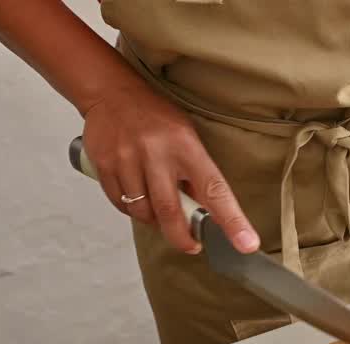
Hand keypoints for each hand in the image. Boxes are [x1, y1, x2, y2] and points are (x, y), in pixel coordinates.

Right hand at [81, 86, 258, 254]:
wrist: (111, 92)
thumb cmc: (156, 118)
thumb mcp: (187, 138)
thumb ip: (196, 175)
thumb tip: (205, 212)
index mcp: (186, 147)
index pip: (215, 190)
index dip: (232, 221)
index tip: (246, 243)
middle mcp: (156, 153)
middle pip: (170, 211)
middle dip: (182, 237)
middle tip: (191, 245)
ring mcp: (127, 159)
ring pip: (143, 212)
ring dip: (154, 221)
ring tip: (158, 207)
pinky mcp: (103, 165)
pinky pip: (120, 205)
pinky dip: (132, 209)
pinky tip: (138, 197)